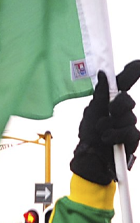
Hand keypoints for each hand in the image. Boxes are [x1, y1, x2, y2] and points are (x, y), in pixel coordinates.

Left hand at [70, 62, 139, 183]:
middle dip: (118, 105)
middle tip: (109, 112)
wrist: (90, 159)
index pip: (124, 83)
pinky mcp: (131, 139)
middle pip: (127, 100)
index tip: (138, 63)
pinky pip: (131, 133)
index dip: (132, 72)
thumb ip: (100, 94)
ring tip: (101, 133)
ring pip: (129, 118)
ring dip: (112, 126)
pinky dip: (117, 136)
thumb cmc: (88, 136)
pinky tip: (107, 139)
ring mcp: (127, 124)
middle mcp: (120, 111)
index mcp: (109, 101)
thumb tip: (103, 73)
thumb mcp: (91, 113)